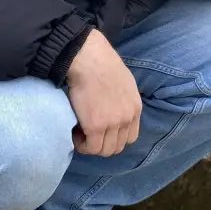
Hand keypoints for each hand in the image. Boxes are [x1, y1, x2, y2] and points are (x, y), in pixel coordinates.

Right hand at [65, 30, 141, 156]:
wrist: (89, 59)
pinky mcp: (96, 126)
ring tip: (80, 133)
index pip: (130, 137)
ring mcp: (113, 124)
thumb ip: (123, 99)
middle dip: (102, 144)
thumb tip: (113, 107)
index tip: (101, 131)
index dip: (114, 137)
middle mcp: (127, 118)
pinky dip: (82, 145)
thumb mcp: (124, 82)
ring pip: (104, 150)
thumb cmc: (102, 64)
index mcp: (135, 108)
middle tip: (88, 133)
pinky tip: (75, 133)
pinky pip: (90, 148)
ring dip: (91, 146)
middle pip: (118, 147)